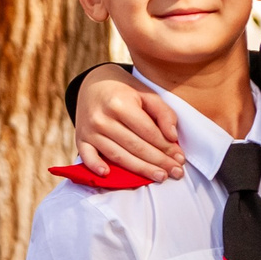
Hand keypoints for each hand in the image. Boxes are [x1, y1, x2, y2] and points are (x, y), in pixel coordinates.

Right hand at [75, 65, 183, 180]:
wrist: (92, 83)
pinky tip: (107, 175)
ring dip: (140, 169)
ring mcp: (90, 130)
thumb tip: (172, 136)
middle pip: (135, 146)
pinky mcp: (80, 138)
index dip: (166, 147)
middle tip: (176, 172)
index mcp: (120, 103)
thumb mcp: (146, 93)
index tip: (180, 157)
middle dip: (158, 161)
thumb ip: (163, 112)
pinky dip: (95, 167)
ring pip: (118, 156)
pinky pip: (87, 156)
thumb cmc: (124, 90)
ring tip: (160, 176)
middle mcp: (102, 118)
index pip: (148, 132)